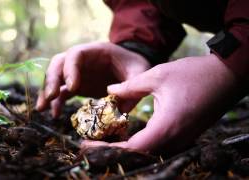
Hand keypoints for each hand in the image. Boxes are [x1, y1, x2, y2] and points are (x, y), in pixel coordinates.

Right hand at [36, 42, 150, 116]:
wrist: (132, 67)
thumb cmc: (135, 65)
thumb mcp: (140, 71)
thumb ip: (132, 86)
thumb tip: (117, 109)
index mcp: (96, 51)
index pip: (75, 54)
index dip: (70, 68)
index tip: (72, 86)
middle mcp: (82, 60)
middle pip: (58, 64)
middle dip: (51, 79)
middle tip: (50, 97)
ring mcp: (77, 73)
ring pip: (55, 78)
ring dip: (47, 92)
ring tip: (41, 108)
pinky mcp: (77, 85)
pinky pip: (62, 92)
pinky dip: (56, 102)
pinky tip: (54, 114)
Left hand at [82, 54, 245, 152]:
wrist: (228, 76)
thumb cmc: (194, 74)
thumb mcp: (157, 76)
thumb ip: (130, 86)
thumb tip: (109, 91)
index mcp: (166, 127)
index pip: (132, 149)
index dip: (108, 149)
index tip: (88, 144)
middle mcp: (175, 139)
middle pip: (139, 155)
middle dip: (113, 150)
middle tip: (93, 141)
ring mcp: (182, 140)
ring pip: (149, 152)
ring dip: (126, 147)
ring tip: (106, 137)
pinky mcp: (185, 135)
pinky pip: (159, 146)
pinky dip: (140, 143)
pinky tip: (127, 133)